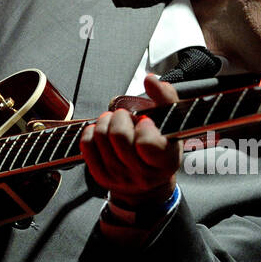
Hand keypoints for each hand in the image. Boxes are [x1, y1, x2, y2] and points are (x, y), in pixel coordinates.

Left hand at [80, 76, 182, 208]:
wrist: (150, 182)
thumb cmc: (163, 148)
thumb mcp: (173, 125)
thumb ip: (166, 98)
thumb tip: (150, 79)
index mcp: (165, 161)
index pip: (146, 143)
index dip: (143, 126)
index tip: (146, 123)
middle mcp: (142, 174)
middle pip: (118, 136)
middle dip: (121, 117)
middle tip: (127, 118)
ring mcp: (120, 177)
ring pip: (100, 137)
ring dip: (106, 122)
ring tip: (116, 123)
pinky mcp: (102, 176)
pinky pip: (87, 145)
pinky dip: (92, 132)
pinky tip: (104, 132)